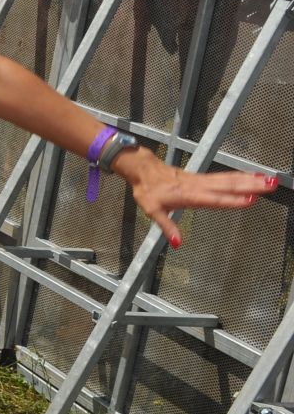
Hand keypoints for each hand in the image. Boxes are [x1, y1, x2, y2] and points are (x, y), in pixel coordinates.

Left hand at [120, 150, 276, 247]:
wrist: (143, 170)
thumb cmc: (147, 191)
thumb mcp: (152, 211)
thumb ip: (167, 227)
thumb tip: (177, 243)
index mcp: (187, 195)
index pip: (213, 199)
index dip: (231, 200)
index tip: (250, 200)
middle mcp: (198, 186)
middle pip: (227, 186)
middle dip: (250, 186)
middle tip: (270, 186)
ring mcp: (201, 180)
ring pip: (229, 179)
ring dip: (250, 179)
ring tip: (269, 180)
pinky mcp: (202, 177)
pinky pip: (224, 176)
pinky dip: (241, 175)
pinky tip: (254, 175)